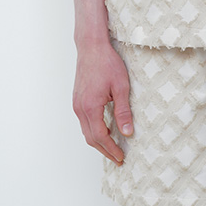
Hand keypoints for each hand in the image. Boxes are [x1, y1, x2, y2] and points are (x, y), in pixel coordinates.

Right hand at [72, 39, 132, 163]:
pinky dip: (94, 131)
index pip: (100, 136)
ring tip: (113, 148)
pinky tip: (106, 130)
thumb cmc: (107, 63)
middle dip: (104, 150)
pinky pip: (84, 122)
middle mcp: (80, 108)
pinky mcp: (78, 100)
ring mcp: (77, 104)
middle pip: (91, 138)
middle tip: (118, 158)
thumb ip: (123, 111)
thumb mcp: (121, 87)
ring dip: (99, 142)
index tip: (121, 157)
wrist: (91, 47)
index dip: (111, 149)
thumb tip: (128, 132)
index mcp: (90, 107)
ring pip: (86, 131)